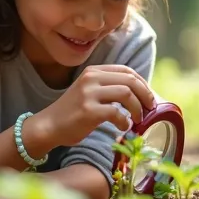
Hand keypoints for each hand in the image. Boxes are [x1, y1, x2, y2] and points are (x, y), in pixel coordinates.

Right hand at [28, 65, 150, 152]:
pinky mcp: (88, 111)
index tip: (149, 97)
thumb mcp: (89, 92)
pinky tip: (124, 127)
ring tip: (138, 119)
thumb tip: (140, 95)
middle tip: (151, 108)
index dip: (142, 83)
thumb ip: (108, 88)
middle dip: (146, 94)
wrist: (48, 126)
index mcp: (93, 71)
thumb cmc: (72, 113)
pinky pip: (116, 113)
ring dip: (137, 108)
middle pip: (130, 80)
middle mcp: (91, 78)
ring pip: (126, 94)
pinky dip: (125, 121)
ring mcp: (89, 94)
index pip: (126, 70)